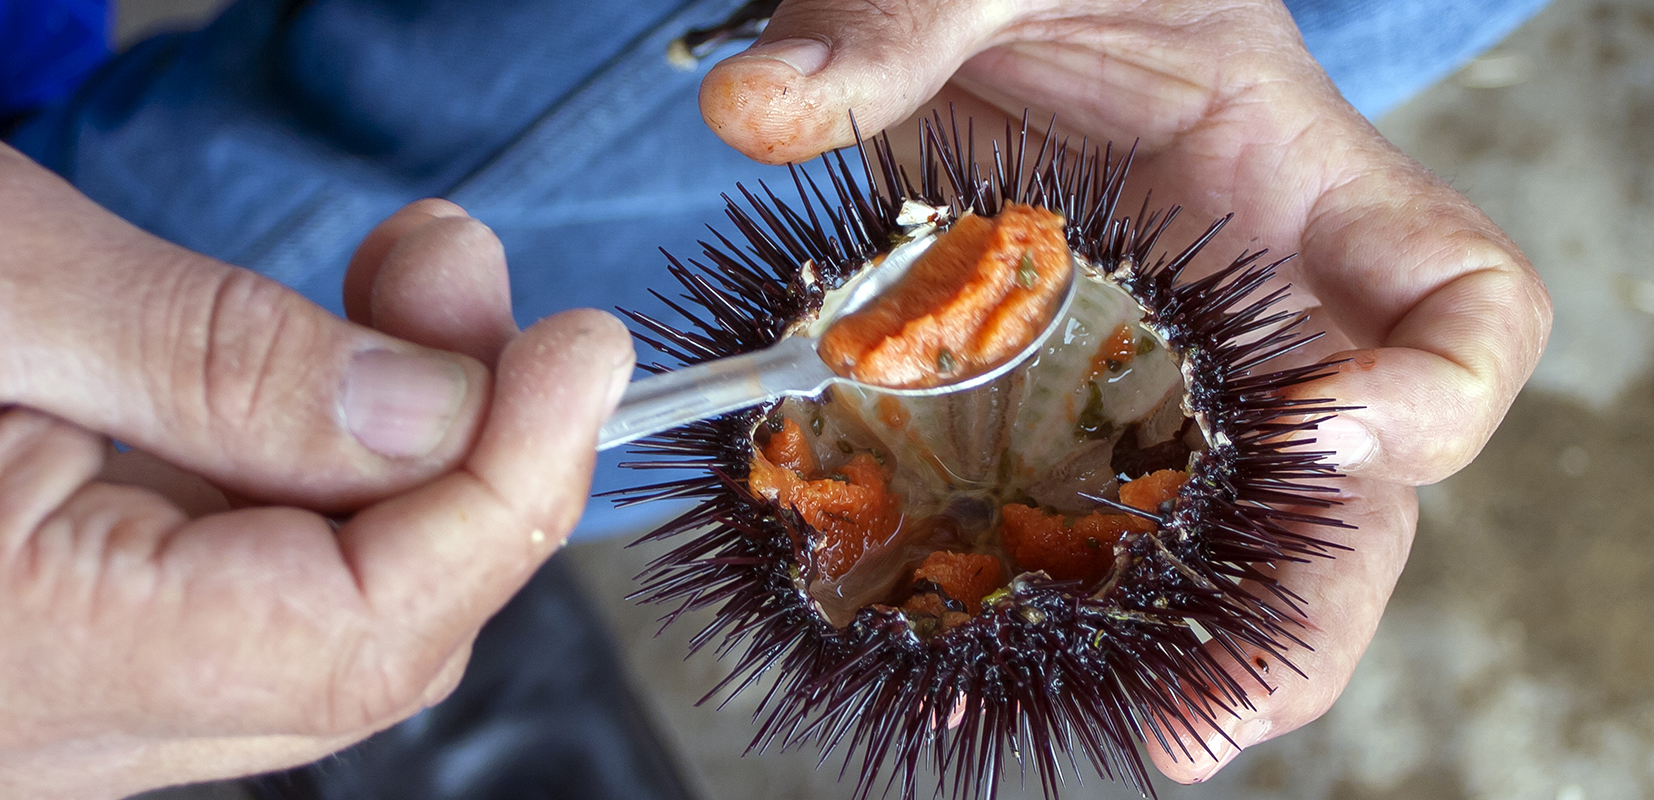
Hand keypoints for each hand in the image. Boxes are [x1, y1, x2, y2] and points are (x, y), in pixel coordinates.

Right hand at [0, 144, 632, 797]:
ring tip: (416, 278)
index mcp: (20, 667)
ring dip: (406, 449)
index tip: (581, 349)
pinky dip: (320, 468)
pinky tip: (329, 359)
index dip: (502, 491)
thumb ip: (222, 367)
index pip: (358, 634)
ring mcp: (60, 709)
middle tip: (481, 285)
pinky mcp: (69, 649)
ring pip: (325, 612)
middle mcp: (47, 735)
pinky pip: (250, 584)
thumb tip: (440, 414)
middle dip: (470, 457)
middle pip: (367, 638)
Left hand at [697, 0, 1550, 781]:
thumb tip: (752, 112)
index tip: (1324, 432)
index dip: (1434, 391)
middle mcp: (1269, 305)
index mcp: (1300, 184)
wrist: (1019, 3)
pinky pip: (1118, 514)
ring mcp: (1185, 367)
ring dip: (1208, 643)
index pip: (1463, 303)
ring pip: (1248, 533)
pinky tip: (1006, 644)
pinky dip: (1084, 592)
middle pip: (1365, 483)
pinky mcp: (1090, 401)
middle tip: (1213, 709)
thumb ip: (891, 27)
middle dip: (1311, 607)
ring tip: (1157, 730)